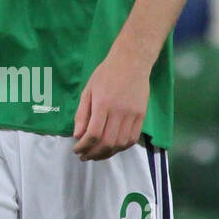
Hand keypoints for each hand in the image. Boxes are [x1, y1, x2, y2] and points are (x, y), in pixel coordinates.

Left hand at [72, 45, 151, 161]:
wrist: (131, 62)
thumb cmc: (106, 74)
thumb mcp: (88, 90)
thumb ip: (82, 114)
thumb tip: (77, 135)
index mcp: (103, 104)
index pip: (93, 133)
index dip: (84, 146)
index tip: (77, 150)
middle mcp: (119, 111)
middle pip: (107, 142)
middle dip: (94, 153)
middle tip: (84, 156)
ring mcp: (133, 115)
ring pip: (121, 143)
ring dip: (107, 153)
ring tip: (96, 155)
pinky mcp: (142, 116)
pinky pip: (132, 138)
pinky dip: (121, 147)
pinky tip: (111, 148)